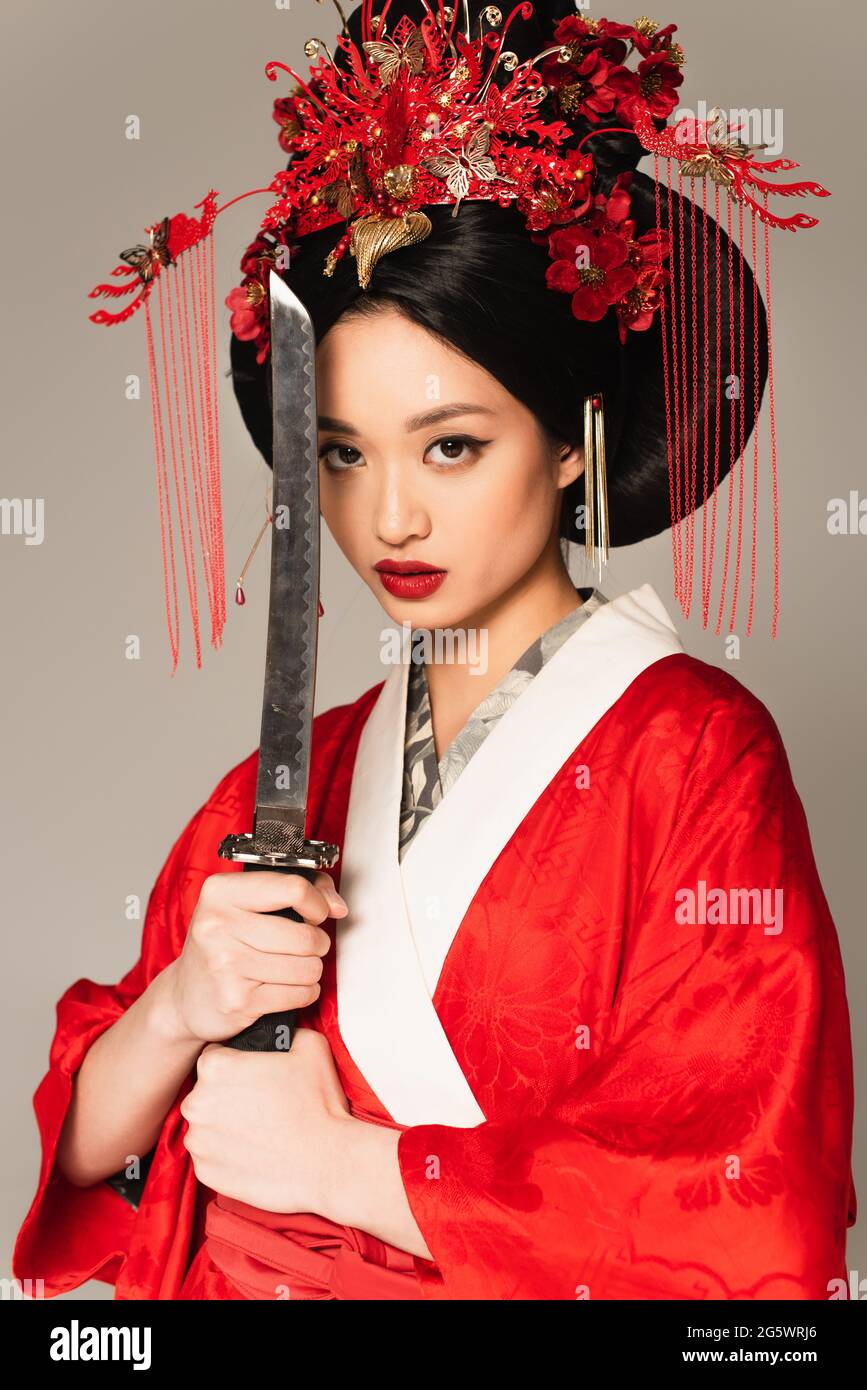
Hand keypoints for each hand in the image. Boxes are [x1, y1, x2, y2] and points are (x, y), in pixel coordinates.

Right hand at [164, 869, 347, 1044]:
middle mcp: (218, 925)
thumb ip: (298, 890)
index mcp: (221, 892)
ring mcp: (227, 964)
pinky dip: (303, 993)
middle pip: (306, 934)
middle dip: (316, 943)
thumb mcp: (246, 904)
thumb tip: (336, 905)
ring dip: (310, 970)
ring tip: (291, 967)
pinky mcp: (238, 1000)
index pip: (293, 888)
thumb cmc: (223, 944)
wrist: (185, 997)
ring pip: (308, 967)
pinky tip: (285, 987)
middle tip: (302, 946)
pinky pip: (299, 994)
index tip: (318, 912)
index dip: (317, 903)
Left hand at [179, 1027, 352, 1213]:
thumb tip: (283, 1032)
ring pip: (206, 1125)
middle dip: (227, 1095)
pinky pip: (210, 1156)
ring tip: (261, 1130)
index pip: (214, 1056)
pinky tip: (256, 1151)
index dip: (235, 1063)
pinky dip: (227, 1154)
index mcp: (216, 1068)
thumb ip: (286, 1032)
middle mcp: (197, 1103)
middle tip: (261, 1104)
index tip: (253, 1076)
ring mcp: (199, 1141)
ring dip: (225, 1126)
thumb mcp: (310, 1046)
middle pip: (206, 1092)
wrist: (328, 1162)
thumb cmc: (319, 1103)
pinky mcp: (206, 1172)